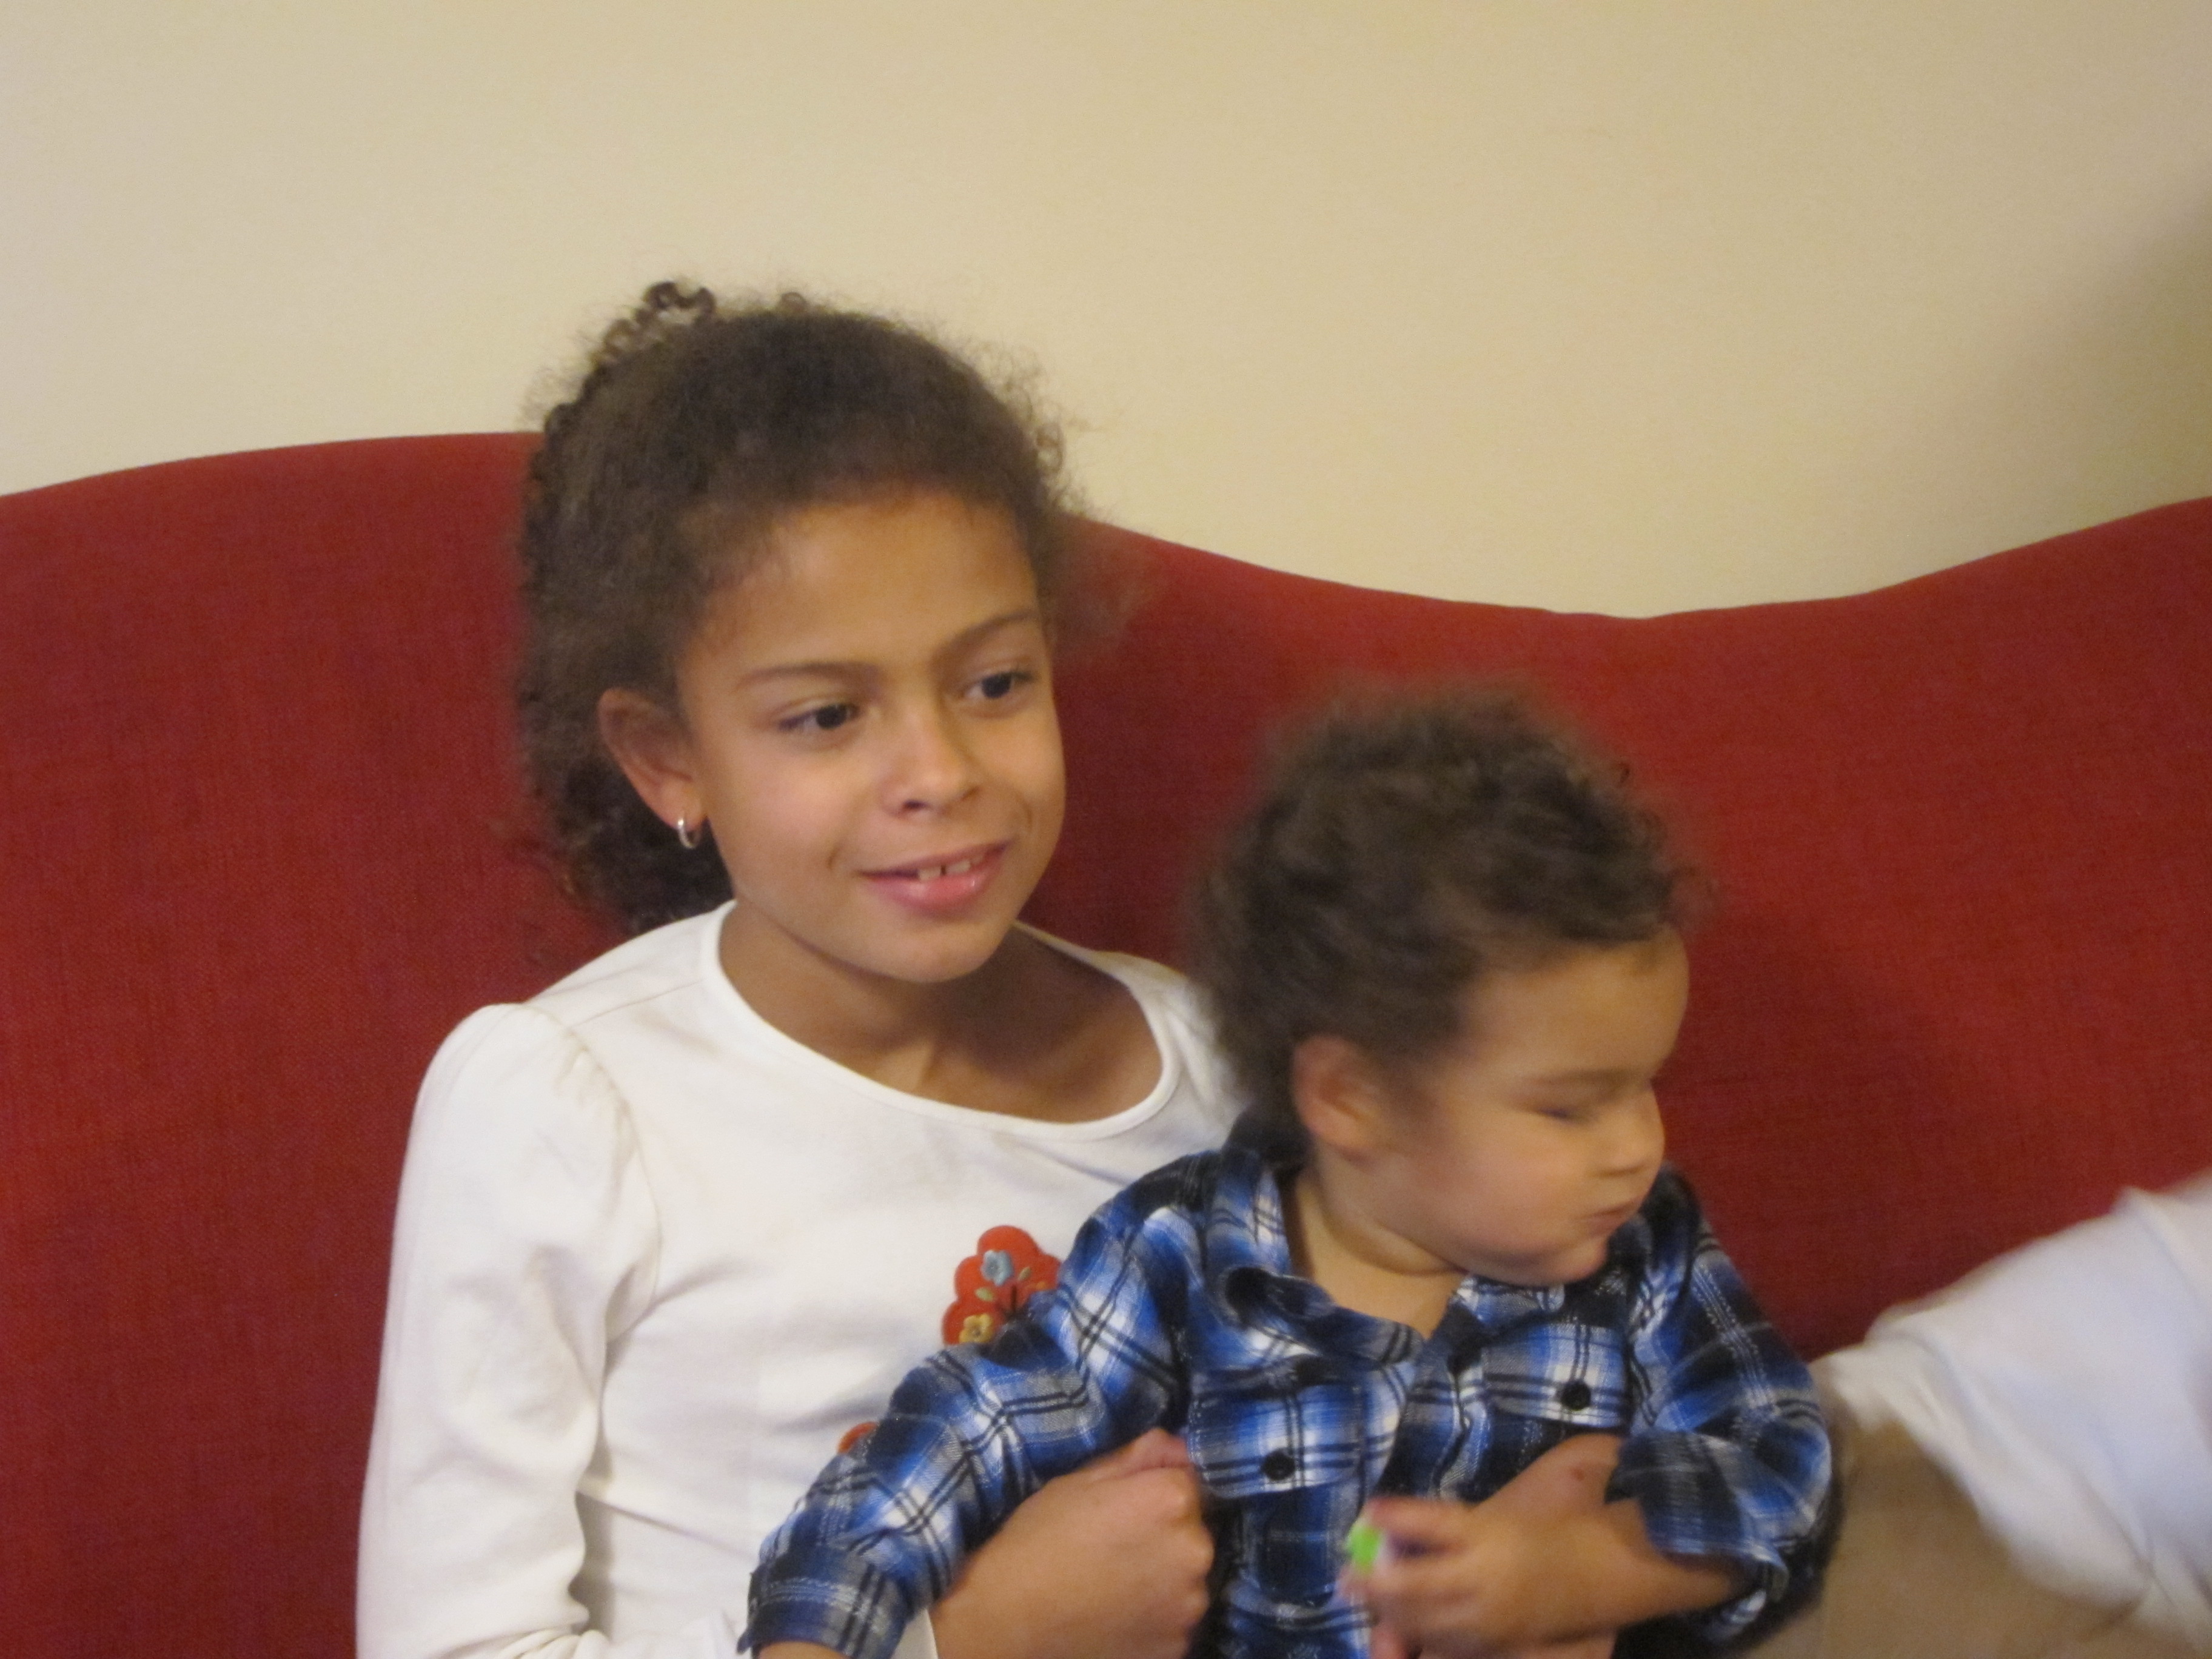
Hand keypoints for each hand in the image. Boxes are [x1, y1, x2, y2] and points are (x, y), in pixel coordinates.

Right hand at [931, 1428, 1211, 1658]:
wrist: (1007, 1621)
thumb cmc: (1036, 1542)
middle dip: (1164, 1534)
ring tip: (1112, 1585)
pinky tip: (1116, 1614)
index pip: (1186, 1480)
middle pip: (1192, 1530)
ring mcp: (1189, 1605)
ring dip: (1164, 1578)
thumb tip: (1174, 1445)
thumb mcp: (1077, 1482)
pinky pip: (1175, 1620)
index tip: (1123, 1508)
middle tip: (1114, 1548)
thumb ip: (1134, 1459)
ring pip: (1186, 1578)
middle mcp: (1195, 1550)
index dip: (1153, 1491)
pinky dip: (1155, 1617)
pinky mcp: (1178, 1646)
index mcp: (1170, 1499)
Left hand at [1352, 1435, 1626, 1658]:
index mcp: (1488, 1532)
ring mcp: (1491, 1613)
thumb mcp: (1497, 1511)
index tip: (1367, 1511)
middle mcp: (1486, 1575)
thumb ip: (1445, 1522)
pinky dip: (1420, 1631)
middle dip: (1377, 1582)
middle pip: (1419, 1583)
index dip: (1397, 1516)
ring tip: (1364, 1597)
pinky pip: (1450, 1642)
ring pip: (1428, 1620)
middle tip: (1344, 1577)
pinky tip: (1399, 1623)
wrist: (1603, 1570)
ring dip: (1392, 1611)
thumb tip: (1386, 1522)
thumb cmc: (1547, 1528)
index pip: (1434, 1522)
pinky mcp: (1498, 1640)